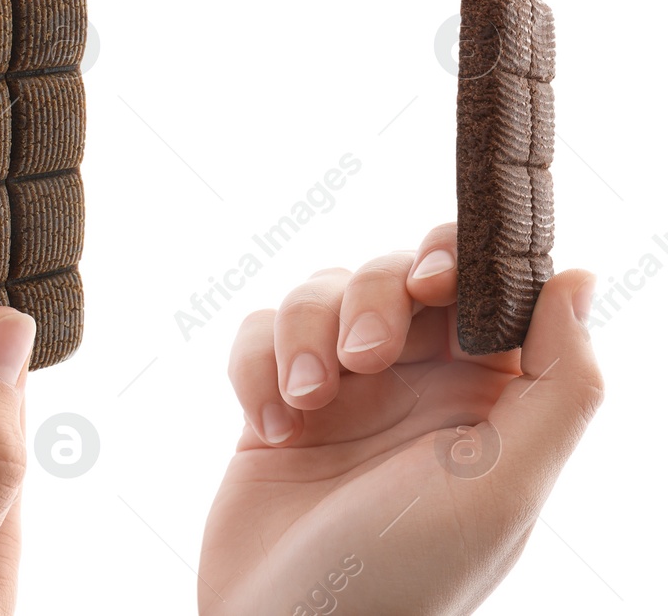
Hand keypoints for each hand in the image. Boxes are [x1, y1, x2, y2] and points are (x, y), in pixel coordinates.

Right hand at [199, 222, 602, 613]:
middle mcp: (420, 388)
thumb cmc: (403, 578)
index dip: (461, 262)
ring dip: (303, 335)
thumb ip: (561, 385)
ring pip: (318, 294)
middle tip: (363, 356)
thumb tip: (582, 279)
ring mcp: (344, 396)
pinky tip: (271, 431)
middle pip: (397, 274)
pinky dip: (257, 369)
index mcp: (492, 401)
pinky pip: (258, 338)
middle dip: (372, 297)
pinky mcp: (276, 407)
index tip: (434, 282)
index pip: (489, 289)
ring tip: (305, 404)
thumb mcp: (503, 488)